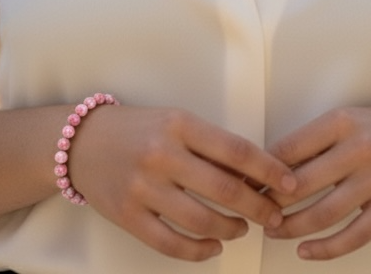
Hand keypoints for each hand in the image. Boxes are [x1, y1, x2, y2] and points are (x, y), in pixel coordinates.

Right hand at [66, 105, 298, 261]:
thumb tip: (254, 173)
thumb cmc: (138, 128)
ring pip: (201, 220)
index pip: (235, 150)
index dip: (268, 169)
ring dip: (232, 228)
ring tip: (243, 227)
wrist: (80, 141)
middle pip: (224, 189)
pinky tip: (214, 244)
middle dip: (258, 207)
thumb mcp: (174, 121)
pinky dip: (199, 250)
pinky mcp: (128, 216)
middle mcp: (162, 154)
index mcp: (179, 124)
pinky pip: (171, 244)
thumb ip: (209, 145)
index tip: (289, 183)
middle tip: (275, 215)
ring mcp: (143, 187)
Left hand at [264, 101, 370, 259]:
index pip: (290, 148)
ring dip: (292, 226)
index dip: (262, 169)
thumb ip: (312, 141)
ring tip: (271, 229)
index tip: (243, 181)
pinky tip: (304, 251)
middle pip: (303, 183)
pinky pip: (355, 235)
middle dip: (272, 201)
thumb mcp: (344, 120)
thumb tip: (266, 166)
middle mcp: (360, 149)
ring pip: (325, 213)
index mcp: (342, 120)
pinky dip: (327, 248)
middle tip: (251, 210)